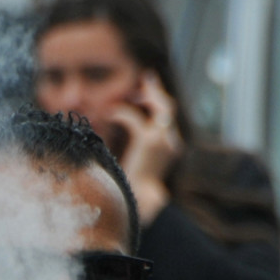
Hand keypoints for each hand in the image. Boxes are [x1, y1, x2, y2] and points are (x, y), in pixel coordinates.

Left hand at [107, 73, 183, 224]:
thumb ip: (140, 142)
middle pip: (169, 107)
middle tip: (144, 78)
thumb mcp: (139, 159)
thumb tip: (125, 125)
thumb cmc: (133, 184)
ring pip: (162, 107)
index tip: (144, 89)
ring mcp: (163, 141)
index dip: (158, 99)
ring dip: (146, 97)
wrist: (137, 201)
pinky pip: (135, 118)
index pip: (169, 116)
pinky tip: (108, 113)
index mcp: (170, 147)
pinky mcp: (149, 142)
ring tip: (130, 94)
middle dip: (156, 92)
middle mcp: (172, 142)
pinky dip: (121, 113)